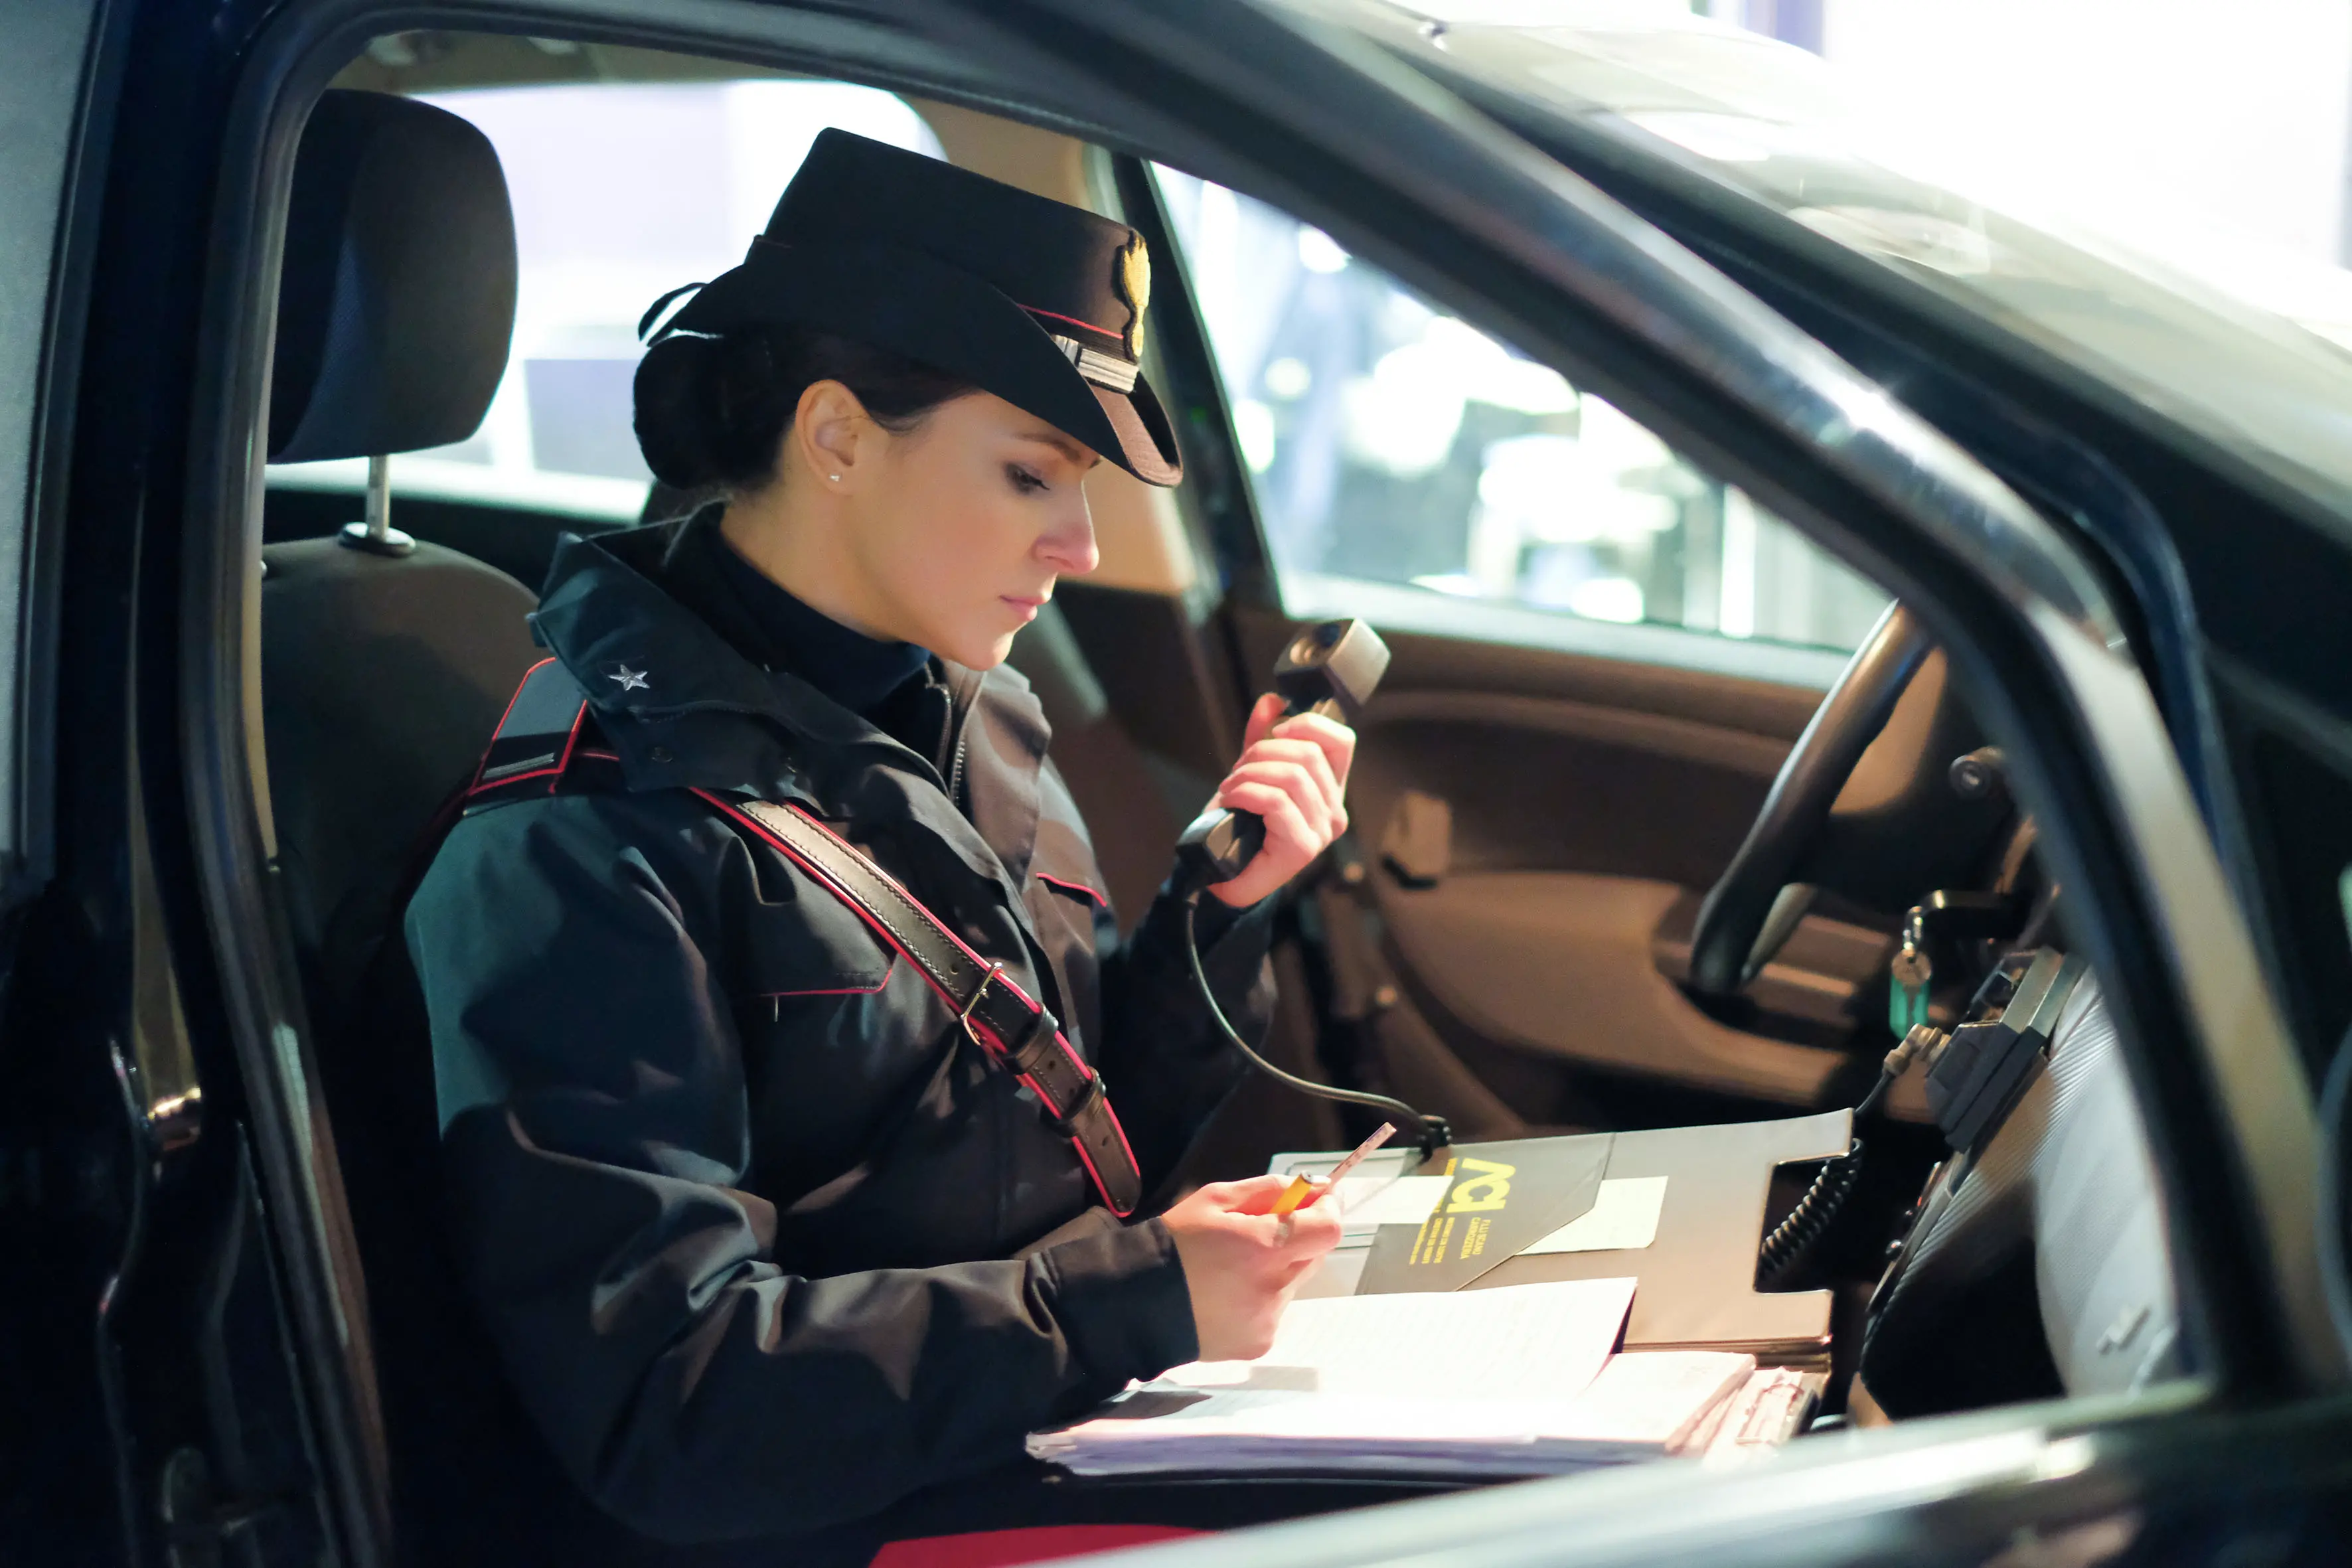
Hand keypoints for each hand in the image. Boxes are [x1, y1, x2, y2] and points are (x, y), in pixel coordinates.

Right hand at [1161, 1175, 1343, 1360]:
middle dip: (1297, 1239)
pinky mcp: (1260, 1343)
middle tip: (1258, 1234)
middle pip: (1313, 1256)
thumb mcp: (1214, 1200)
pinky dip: (1260, 1299)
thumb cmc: (1174, 1244)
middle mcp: (1273, 1288)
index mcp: (1264, 1248)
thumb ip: (1267, 1191)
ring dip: (1276, 1271)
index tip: (1314, 1202)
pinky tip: (1226, 1297)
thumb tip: (1311, 1188)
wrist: (1136, 1303)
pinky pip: (1274, 1311)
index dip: (1326, 1211)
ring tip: (1231, 1271)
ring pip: (1292, 1284)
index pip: (1328, 1230)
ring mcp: (1268, 1320)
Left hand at [1203, 694, 1356, 907]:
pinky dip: (1246, 794)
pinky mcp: (1303, 848)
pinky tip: (1232, 801)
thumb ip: (1261, 737)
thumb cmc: (1241, 824)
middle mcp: (1335, 810)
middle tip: (1237, 770)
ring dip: (1249, 774)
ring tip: (1230, 788)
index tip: (1274, 731)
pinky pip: (1277, 802)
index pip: (1342, 741)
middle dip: (1263, 751)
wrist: (1223, 871)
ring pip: (1292, 776)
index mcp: (1330, 788)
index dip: (1308, 725)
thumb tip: (1271, 700)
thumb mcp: (1251, 771)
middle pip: (1309, 754)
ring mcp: (1322, 831)